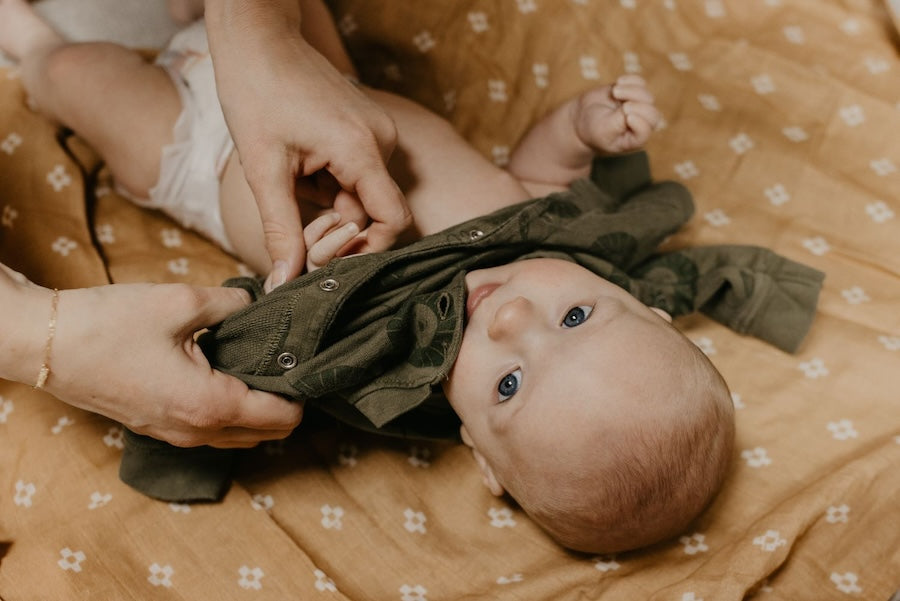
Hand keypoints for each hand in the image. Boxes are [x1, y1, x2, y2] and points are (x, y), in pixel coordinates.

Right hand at [42, 283, 302, 447]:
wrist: (45, 346)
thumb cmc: (108, 324)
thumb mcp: (181, 302)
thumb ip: (234, 304)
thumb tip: (262, 302)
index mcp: (211, 406)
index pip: (284, 419)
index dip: (304, 392)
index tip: (308, 360)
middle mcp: (197, 433)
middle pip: (268, 434)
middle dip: (287, 402)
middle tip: (289, 359)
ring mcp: (176, 436)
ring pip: (240, 436)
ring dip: (259, 410)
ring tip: (261, 364)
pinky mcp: (159, 428)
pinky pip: (212, 431)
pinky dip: (231, 412)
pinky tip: (227, 372)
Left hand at [206, 12, 410, 289]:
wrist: (258, 39)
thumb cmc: (256, 92)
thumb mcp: (263, 169)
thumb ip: (281, 229)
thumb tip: (284, 281)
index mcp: (362, 150)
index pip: (392, 219)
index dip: (365, 249)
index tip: (327, 258)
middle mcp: (380, 141)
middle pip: (370, 212)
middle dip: (332, 228)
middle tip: (292, 225)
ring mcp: (375, 133)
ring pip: (358, 195)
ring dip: (324, 203)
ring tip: (288, 181)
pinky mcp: (364, 129)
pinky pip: (354, 174)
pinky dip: (327, 184)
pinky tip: (299, 166)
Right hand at [574, 75, 660, 154]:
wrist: (582, 118)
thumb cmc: (592, 129)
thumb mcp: (603, 130)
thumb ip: (619, 121)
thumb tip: (632, 106)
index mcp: (634, 140)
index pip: (646, 131)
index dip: (639, 121)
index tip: (625, 114)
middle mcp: (640, 125)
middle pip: (652, 114)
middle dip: (637, 103)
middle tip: (618, 100)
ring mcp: (638, 108)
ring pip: (647, 96)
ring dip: (632, 90)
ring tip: (614, 90)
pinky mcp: (633, 93)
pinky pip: (641, 83)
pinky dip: (631, 80)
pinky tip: (618, 82)